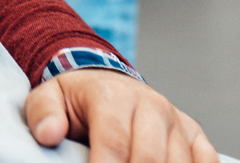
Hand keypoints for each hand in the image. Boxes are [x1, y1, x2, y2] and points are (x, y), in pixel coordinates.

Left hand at [26, 70, 216, 162]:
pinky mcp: (196, 137)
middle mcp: (152, 106)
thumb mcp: (49, 97)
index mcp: (113, 96)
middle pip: (150, 159)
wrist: (108, 83)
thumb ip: (43, 113)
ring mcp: (178, 122)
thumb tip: (47, 134)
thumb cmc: (78, 99)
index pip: (113, 142)